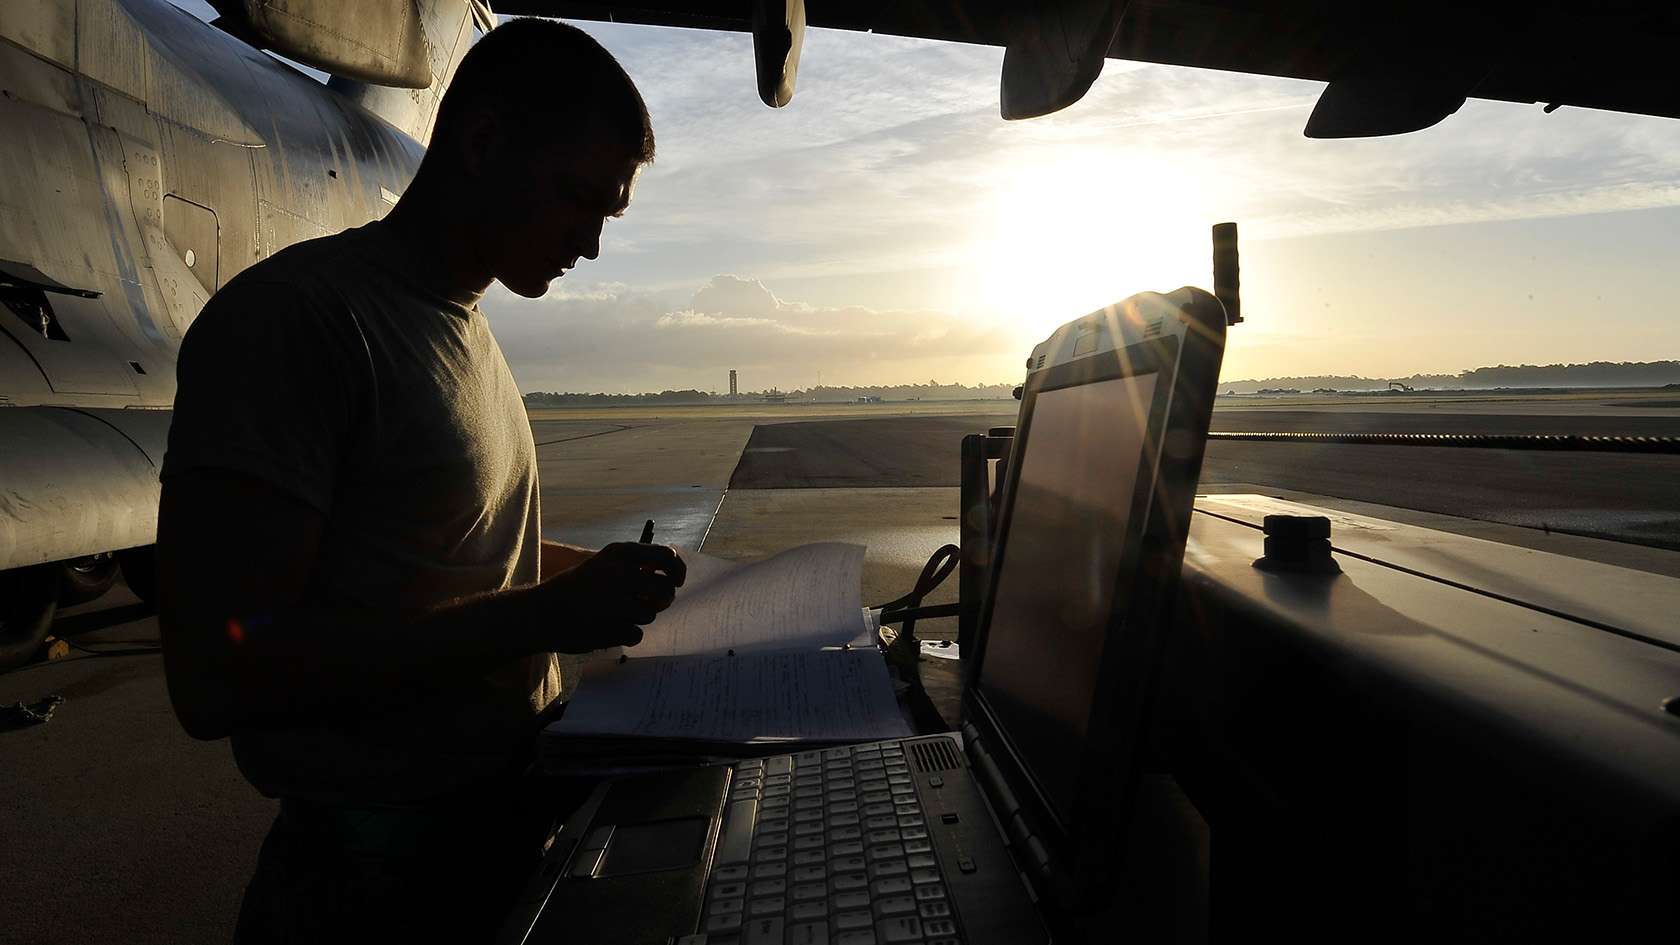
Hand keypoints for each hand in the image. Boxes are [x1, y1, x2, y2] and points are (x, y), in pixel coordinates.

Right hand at [539, 542, 685, 651]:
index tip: (676, 581)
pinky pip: (636, 634)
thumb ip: (633, 567)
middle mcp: (621, 574)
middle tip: (653, 604)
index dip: (677, 571)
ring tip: (614, 614)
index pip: (666, 557)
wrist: (540, 613)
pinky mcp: (613, 628)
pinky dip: (625, 634)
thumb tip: (668, 576)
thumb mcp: (602, 565)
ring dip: (638, 618)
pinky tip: (606, 628)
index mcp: (620, 554)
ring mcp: (617, 602)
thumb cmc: (575, 588)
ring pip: (650, 614)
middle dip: (663, 600)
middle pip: (665, 590)